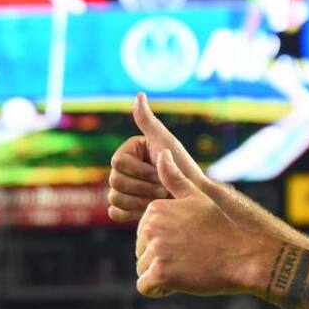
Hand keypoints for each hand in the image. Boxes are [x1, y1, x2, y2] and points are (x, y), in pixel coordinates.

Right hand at [106, 93, 208, 222]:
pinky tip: (148, 211)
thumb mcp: (166, 143)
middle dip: (143, 188)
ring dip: (139, 202)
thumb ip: (148, 121)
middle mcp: (124, 169)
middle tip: (163, 189)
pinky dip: (130, 213)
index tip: (161, 171)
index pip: (118, 163)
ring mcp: (123, 189)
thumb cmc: (184, 169)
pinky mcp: (125, 208)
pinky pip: (114, 212)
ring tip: (160, 200)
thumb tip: (139, 95)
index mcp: (130, 151)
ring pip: (114, 198)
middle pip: (114, 181)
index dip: (141, 171)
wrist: (194, 199)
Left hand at [135, 150, 266, 297]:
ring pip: (142, 270)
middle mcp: (151, 226)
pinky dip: (161, 288)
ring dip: (161, 275)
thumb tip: (161, 153)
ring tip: (188, 267)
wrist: (246, 255)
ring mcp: (155, 249)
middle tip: (190, 256)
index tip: (188, 241)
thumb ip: (174, 178)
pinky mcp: (160, 272)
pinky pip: (145, 287)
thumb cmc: (224, 228)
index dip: (165, 242)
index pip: (144, 234)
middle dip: (161, 259)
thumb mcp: (198, 197)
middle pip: (141, 252)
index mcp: (155, 209)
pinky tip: (182, 281)